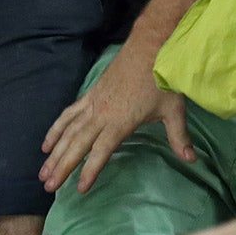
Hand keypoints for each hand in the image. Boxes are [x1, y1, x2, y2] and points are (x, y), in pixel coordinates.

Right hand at [41, 43, 192, 192]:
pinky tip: (47, 143)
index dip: (90, 170)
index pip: (101, 151)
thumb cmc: (162, 79)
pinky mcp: (91, 94)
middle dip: (62, 166)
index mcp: (120, 121)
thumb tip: (192, 160)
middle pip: (77, 144)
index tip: (80, 189)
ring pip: (68, 131)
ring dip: (55, 152)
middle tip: (48, 186)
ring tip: (43, 172)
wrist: (150, 45)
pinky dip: (56, 129)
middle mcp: (102, 114)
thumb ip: (179, 137)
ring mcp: (93, 103)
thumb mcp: (174, 110)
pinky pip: (69, 114)